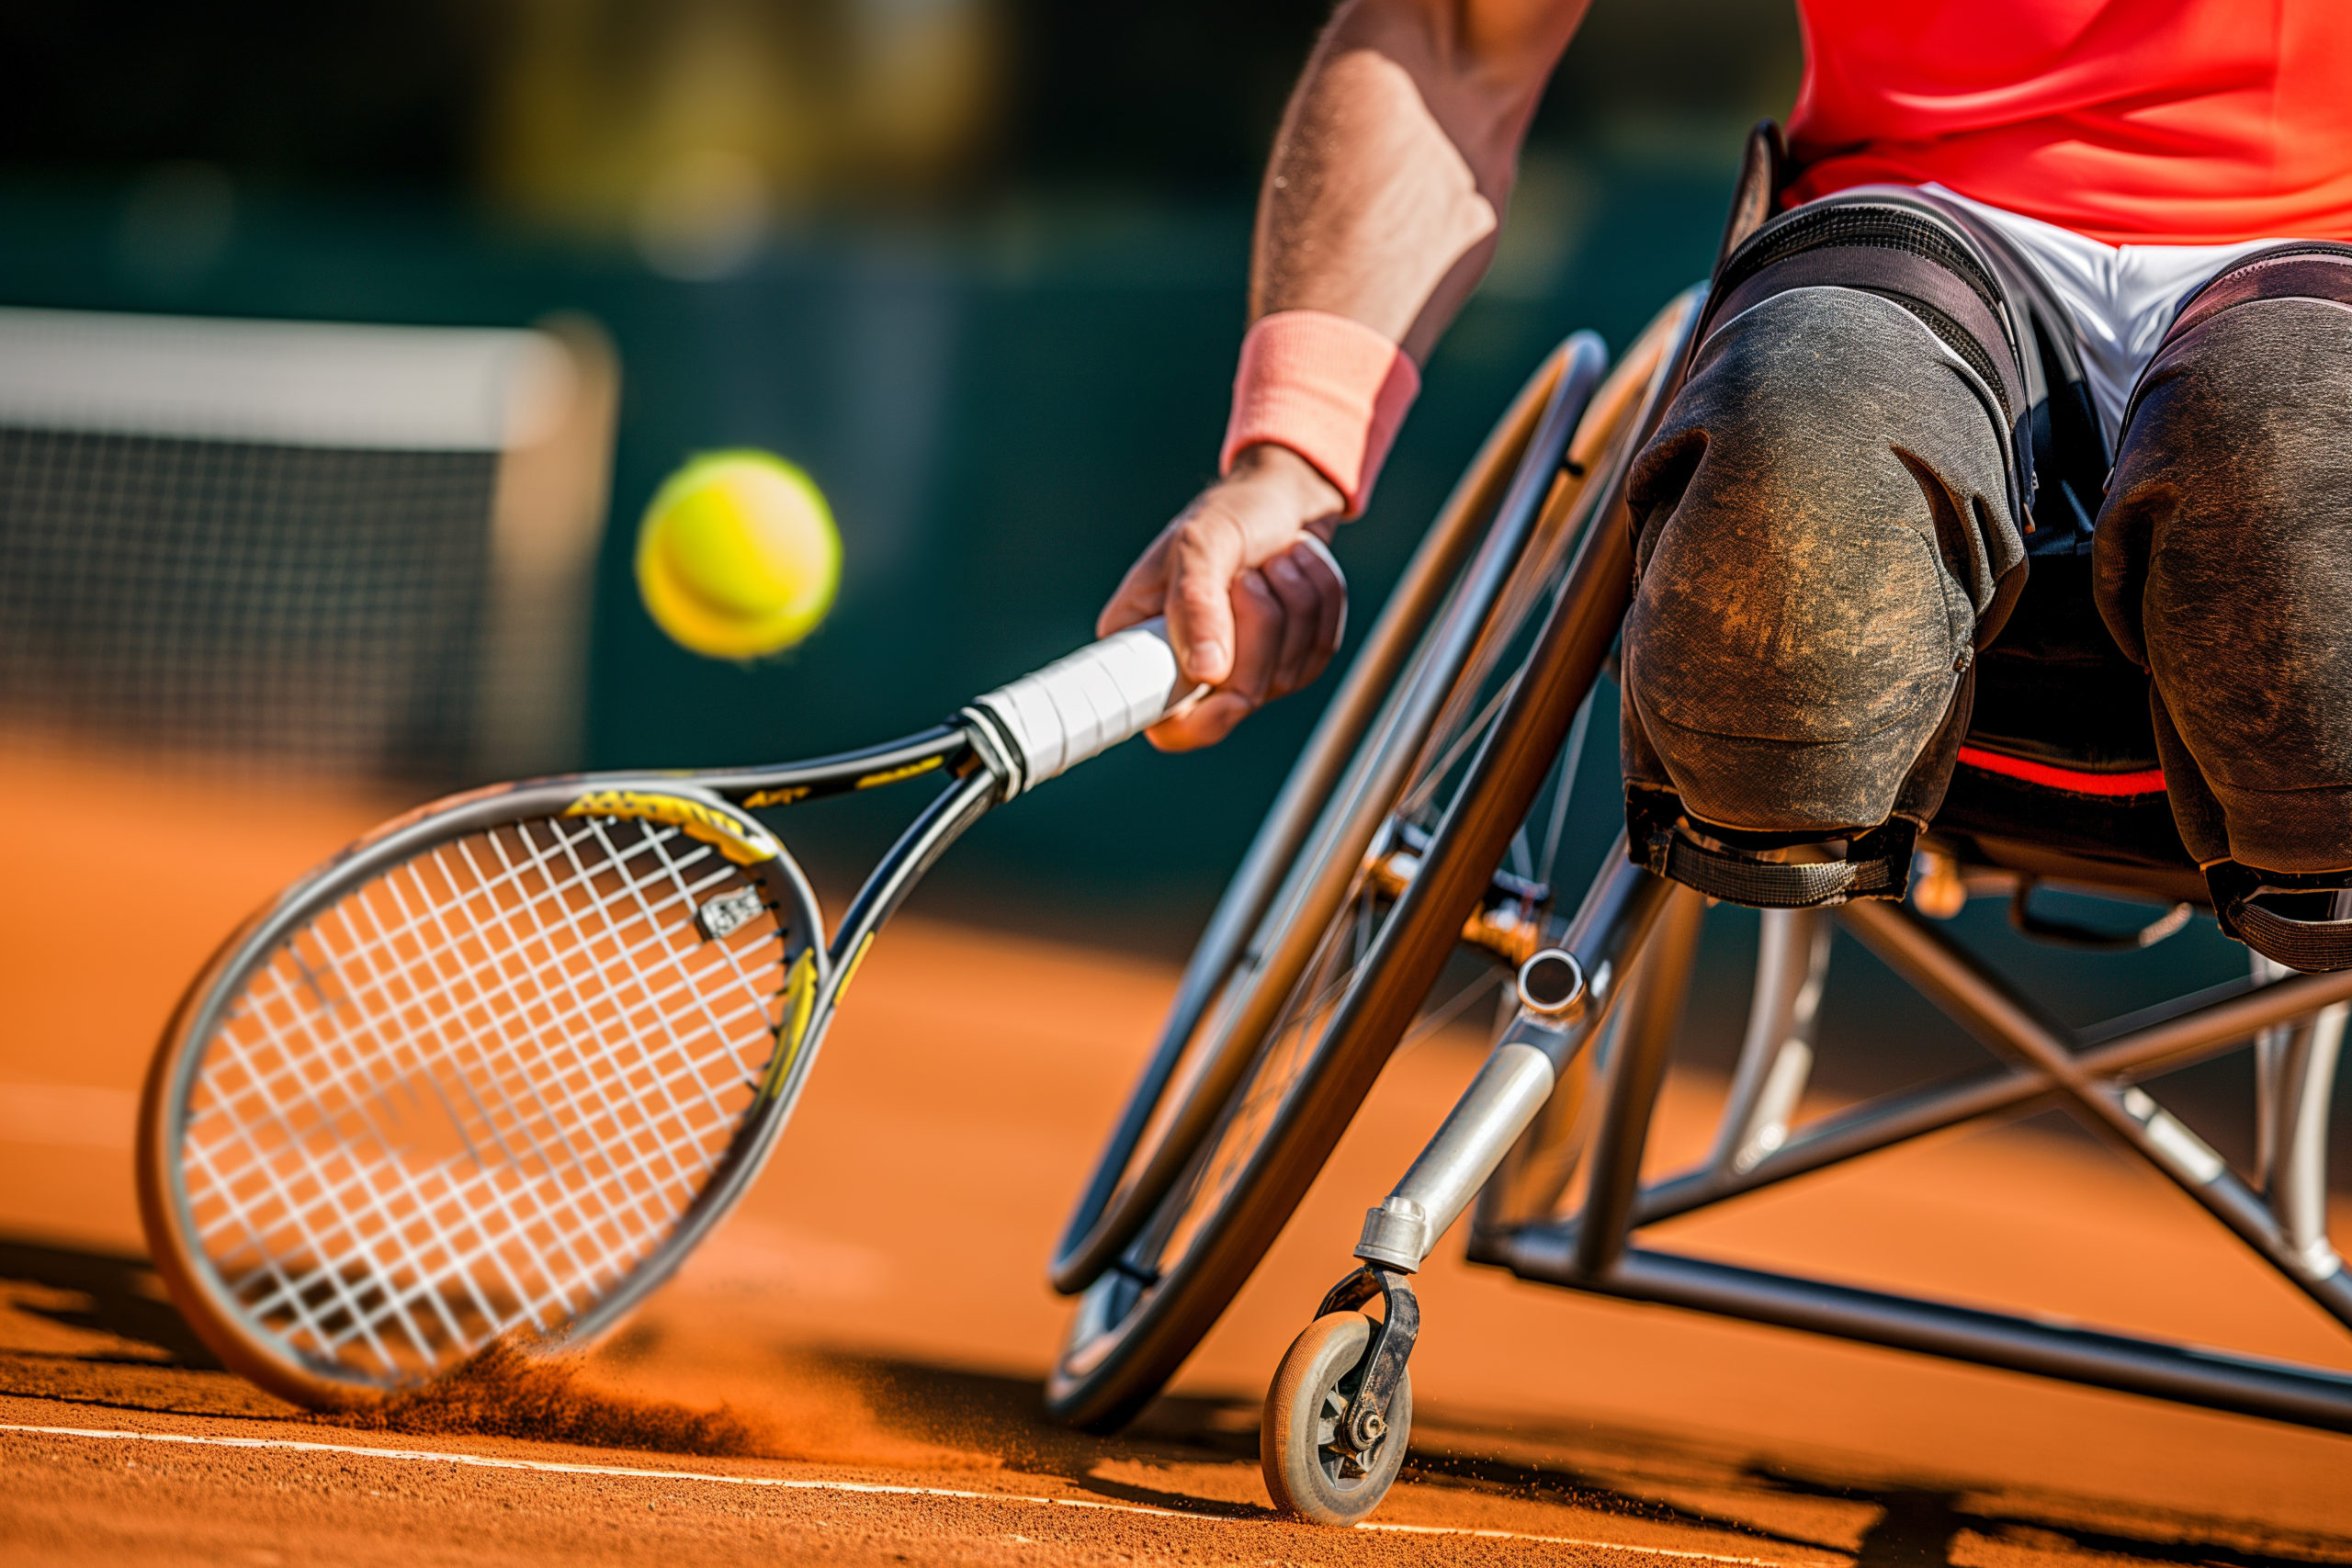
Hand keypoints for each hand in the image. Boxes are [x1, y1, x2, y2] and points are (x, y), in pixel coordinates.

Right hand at [1098, 444, 1349, 749]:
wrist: (1276, 499)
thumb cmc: (1226, 516)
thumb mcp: (1200, 543)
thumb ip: (1195, 604)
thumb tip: (1206, 671)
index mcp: (1143, 650)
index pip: (1169, 727)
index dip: (1201, 720)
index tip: (1222, 682)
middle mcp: (1193, 673)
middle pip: (1241, 697)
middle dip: (1258, 627)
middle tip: (1246, 575)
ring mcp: (1248, 673)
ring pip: (1288, 672)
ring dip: (1293, 602)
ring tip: (1272, 563)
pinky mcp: (1293, 662)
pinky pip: (1320, 650)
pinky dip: (1319, 600)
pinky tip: (1297, 569)